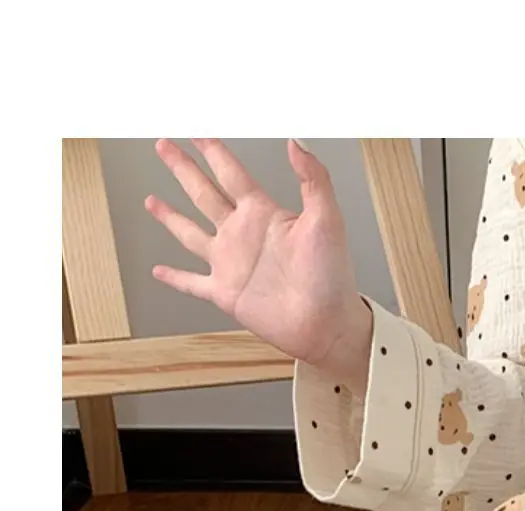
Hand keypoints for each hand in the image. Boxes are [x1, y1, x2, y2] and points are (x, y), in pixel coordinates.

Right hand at [146, 139, 371, 385]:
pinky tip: (159, 271)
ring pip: (191, 234)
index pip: (230, 172)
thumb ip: (314, 179)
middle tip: (164, 146)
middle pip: (203, 193)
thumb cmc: (332, 277)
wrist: (327, 324)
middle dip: (182, 169)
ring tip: (151, 201)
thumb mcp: (327, 220)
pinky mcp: (226, 293)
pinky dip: (175, 278)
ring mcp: (231, 264)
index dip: (212, 150)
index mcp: (262, 213)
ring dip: (171, 217)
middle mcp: (242, 235)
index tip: (196, 131)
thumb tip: (296, 142)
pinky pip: (193, 283)